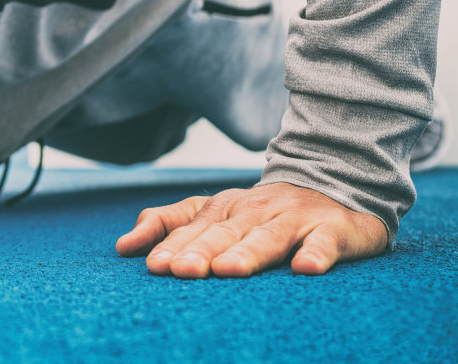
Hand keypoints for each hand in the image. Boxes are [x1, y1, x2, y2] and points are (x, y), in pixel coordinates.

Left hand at [114, 181, 387, 277]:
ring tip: (230, 270)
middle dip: (204, 251)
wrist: (335, 185)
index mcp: (225, 207)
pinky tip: (305, 269)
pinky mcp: (334, 228)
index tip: (157, 266)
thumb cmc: (263, 212)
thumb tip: (122, 246)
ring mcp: (296, 217)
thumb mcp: (214, 213)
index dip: (176, 246)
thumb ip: (169, 224)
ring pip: (270, 237)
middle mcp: (257, 209)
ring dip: (249, 252)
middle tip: (183, 271)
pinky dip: (316, 253)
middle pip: (228, 233)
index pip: (195, 228)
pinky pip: (325, 242)